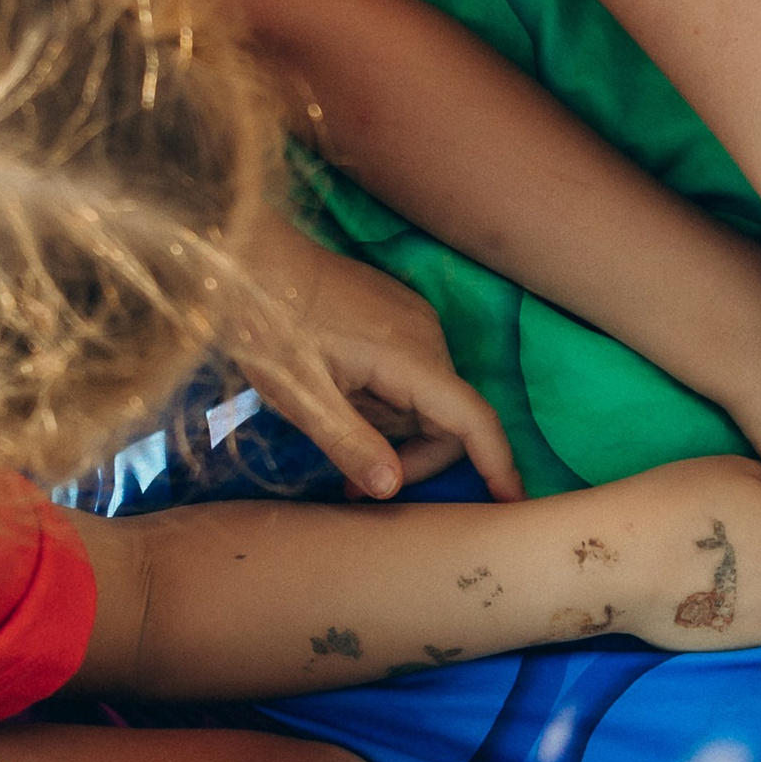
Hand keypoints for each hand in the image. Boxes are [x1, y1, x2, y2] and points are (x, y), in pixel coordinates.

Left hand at [232, 208, 521, 498]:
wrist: (247, 258)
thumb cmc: (267, 326)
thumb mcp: (299, 396)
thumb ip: (350, 444)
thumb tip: (392, 488)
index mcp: (409, 358)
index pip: (473, 420)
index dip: (497, 464)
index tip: (513, 502)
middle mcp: (426, 336)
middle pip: (450, 417)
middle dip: (414, 457)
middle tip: (356, 485)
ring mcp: (414, 320)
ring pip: (429, 398)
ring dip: (395, 428)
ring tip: (337, 429)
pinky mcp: (399, 313)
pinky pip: (413, 374)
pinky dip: (388, 401)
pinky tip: (343, 398)